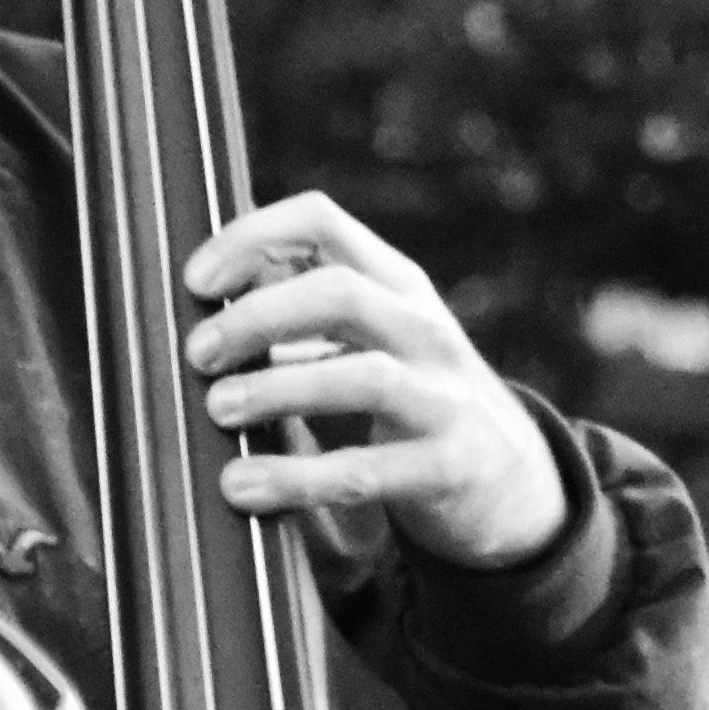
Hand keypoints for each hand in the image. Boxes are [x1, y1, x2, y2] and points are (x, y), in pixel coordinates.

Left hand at [182, 193, 572, 572]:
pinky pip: (368, 472)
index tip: (196, 280)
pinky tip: (243, 486)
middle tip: (199, 353)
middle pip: (341, 293)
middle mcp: (425, 329)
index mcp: (397, 284)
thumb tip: (204, 290)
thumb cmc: (412, 397)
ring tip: (217, 409)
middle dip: (258, 317)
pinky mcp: (450, 466)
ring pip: (363, 377)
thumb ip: (303, 311)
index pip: (323, 222)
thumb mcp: (373, 336)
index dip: (252, 237)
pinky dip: (298, 478)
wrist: (512, 480)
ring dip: (279, 389)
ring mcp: (444, 398)